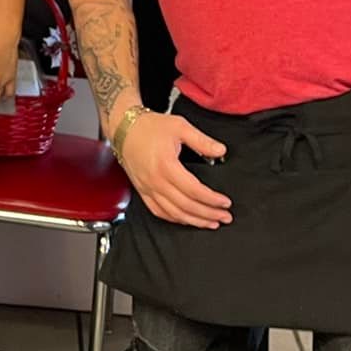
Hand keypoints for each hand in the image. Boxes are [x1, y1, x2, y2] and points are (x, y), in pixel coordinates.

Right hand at [116, 111, 231, 228]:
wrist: (124, 128)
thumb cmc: (149, 127)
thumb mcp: (179, 126)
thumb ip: (202, 140)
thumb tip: (220, 150)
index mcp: (166, 165)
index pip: (194, 190)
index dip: (212, 199)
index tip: (225, 202)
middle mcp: (155, 180)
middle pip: (186, 206)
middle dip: (208, 214)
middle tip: (224, 217)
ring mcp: (147, 188)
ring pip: (173, 213)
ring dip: (194, 221)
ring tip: (211, 223)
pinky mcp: (142, 191)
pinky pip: (159, 211)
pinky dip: (175, 219)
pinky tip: (187, 220)